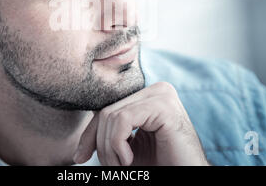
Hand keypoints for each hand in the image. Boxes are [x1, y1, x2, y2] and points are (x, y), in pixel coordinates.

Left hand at [73, 82, 208, 165]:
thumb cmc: (162, 165)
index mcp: (148, 97)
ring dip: (110, 149)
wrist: (189, 175)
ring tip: (123, 166)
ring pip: (112, 115)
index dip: (89, 135)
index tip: (80, 158)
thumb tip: (76, 150)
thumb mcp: (128, 149)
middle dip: (101, 144)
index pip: (107, 108)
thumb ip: (110, 137)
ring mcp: (161, 94)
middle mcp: (156, 90)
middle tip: (112, 168)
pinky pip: (123, 118)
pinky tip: (130, 160)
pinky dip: (118, 144)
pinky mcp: (164, 105)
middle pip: (106, 111)